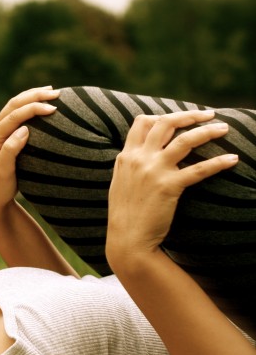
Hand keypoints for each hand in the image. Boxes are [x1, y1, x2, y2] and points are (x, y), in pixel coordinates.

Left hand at [0, 87, 58, 218]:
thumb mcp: (4, 173)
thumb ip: (11, 151)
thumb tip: (24, 130)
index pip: (13, 116)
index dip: (33, 109)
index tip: (53, 108)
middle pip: (13, 105)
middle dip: (34, 96)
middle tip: (56, 93)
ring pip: (14, 107)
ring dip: (31, 97)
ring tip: (50, 91)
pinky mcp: (3, 136)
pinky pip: (15, 115)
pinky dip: (28, 106)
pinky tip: (40, 104)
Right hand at [106, 111, 237, 264]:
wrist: (127, 239)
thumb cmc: (125, 215)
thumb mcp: (121, 183)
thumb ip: (131, 166)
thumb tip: (142, 155)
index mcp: (126, 157)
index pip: (142, 122)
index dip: (163, 115)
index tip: (181, 118)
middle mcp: (139, 159)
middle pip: (165, 123)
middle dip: (190, 115)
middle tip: (208, 114)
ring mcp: (153, 171)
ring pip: (184, 140)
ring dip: (207, 131)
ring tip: (224, 128)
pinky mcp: (169, 186)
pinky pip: (199, 169)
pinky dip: (218, 162)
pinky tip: (232, 160)